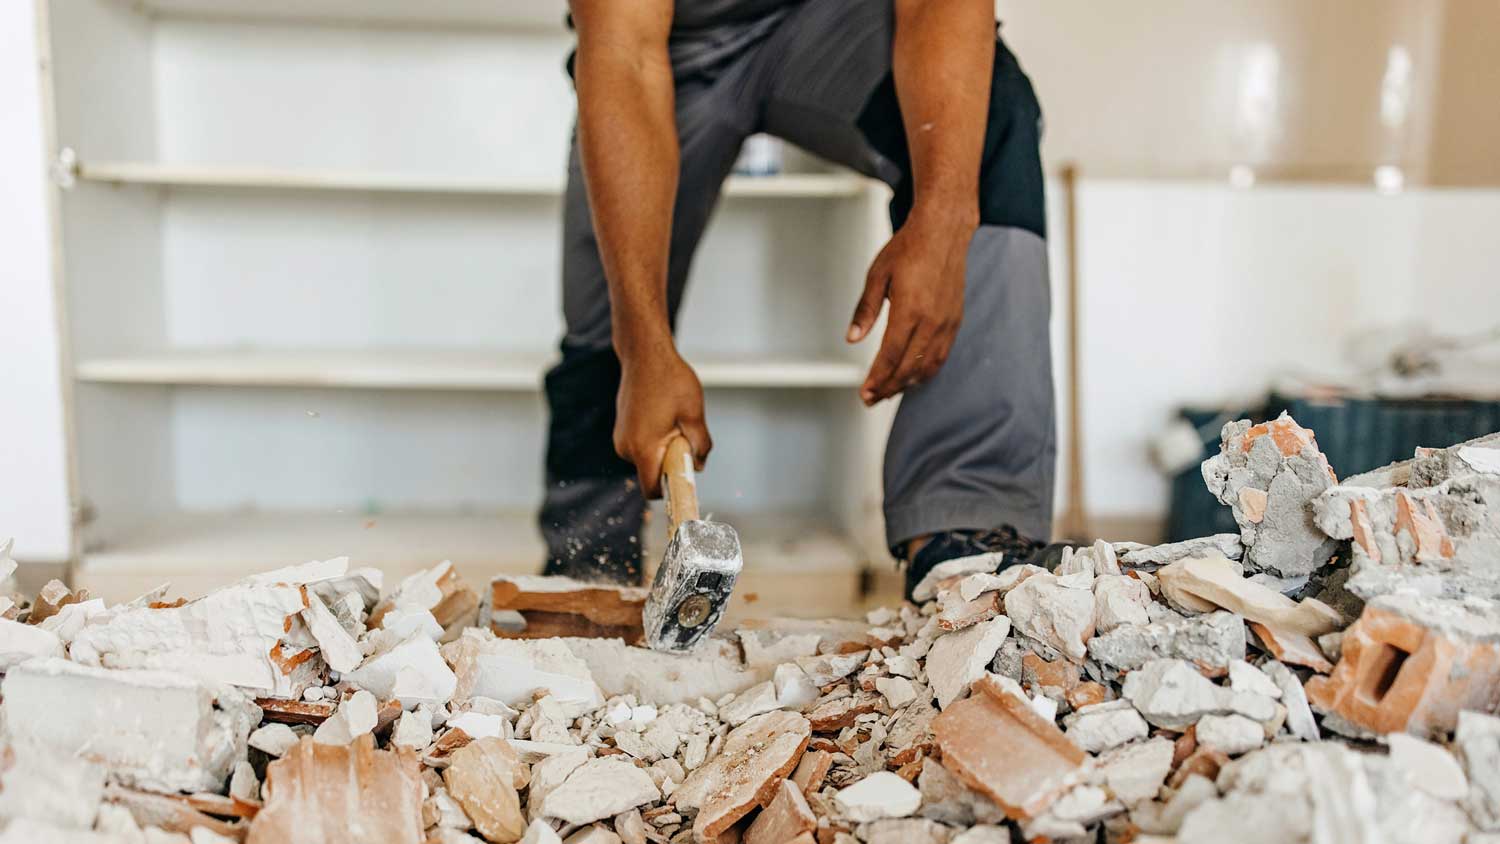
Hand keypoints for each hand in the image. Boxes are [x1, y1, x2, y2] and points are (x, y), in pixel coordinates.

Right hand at [614, 350, 711, 497]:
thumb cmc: (670, 380)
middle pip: (652, 474)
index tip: (686, 476)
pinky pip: (641, 445)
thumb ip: (699, 444)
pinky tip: (663, 415)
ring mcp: (621, 437)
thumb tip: (698, 465)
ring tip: (673, 420)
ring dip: (663, 449)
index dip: (671, 489)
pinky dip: (655, 439)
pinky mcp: (622, 428)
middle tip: (684, 435)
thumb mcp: (694, 414)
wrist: (644, 353)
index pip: (653, 489)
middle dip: (670, 463)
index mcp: (643, 448)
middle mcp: (626, 447)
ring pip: (647, 458)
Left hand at [847, 206, 972, 404]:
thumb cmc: (909, 248)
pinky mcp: (955, 321)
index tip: (865, 392)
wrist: (944, 231)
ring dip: (907, 384)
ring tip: (888, 391)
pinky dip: (925, 371)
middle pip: (908, 367)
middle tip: (871, 399)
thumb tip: (853, 337)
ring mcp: (946, 323)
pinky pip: (941, 356)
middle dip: (888, 387)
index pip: (891, 356)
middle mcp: (931, 321)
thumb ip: (866, 310)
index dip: (877, 378)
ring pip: (927, 366)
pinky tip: (912, 376)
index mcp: (909, 310)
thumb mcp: (877, 276)